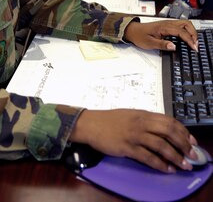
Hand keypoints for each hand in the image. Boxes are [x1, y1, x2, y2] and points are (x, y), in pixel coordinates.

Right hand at [70, 109, 198, 172]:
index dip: (182, 131)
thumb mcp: (131, 115)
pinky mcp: (127, 147)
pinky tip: (167, 169)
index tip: (191, 140)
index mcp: (143, 114)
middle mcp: (141, 123)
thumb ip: (146, 120)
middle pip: (168, 131)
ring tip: (183, 165)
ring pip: (161, 145)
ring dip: (175, 156)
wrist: (91, 124)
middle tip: (191, 154)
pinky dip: (160, 164)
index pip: (168, 120)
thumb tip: (162, 130)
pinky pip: (147, 157)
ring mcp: (134, 135)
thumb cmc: (110, 120)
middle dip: (183, 143)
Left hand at [123, 19, 197, 51]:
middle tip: (195, 45)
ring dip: (191, 32)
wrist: (133, 30)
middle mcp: (167, 23)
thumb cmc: (140, 36)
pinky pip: (181, 26)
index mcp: (164, 27)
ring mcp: (168, 23)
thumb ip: (162, 45)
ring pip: (185, 24)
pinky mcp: (168, 25)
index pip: (181, 32)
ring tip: (193, 42)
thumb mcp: (149, 43)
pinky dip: (187, 31)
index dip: (189, 40)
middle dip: (194, 33)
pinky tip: (187, 39)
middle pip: (186, 24)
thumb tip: (174, 46)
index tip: (194, 48)